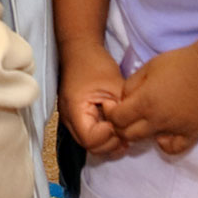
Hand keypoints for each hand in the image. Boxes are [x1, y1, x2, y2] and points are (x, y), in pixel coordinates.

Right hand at [58, 40, 125, 154]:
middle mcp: (69, 119)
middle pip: (90, 147)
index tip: (120, 121)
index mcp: (75, 110)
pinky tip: (116, 128)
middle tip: (126, 130)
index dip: (109, 136)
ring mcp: (71, 120)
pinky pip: (90, 135)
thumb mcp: (114, 86)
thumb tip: (128, 130)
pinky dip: (103, 136)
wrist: (81, 51)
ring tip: (123, 131)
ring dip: (108, 141)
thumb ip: (121, 111)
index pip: (91, 140)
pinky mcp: (77, 118)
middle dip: (111, 142)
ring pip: (90, 144)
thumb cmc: (95, 64)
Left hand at [105, 45, 197, 155]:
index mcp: (145, 101)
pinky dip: (165, 143)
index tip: (114, 105)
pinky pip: (173, 149)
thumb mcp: (147, 67)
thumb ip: (131, 85)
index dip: (111, 113)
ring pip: (148, 142)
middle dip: (121, 126)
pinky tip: (164, 132)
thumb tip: (123, 100)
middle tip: (127, 115)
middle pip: (128, 134)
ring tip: (145, 122)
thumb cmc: (179, 63)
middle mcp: (158, 119)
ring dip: (141, 134)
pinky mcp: (192, 134)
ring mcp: (176, 129)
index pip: (116, 119)